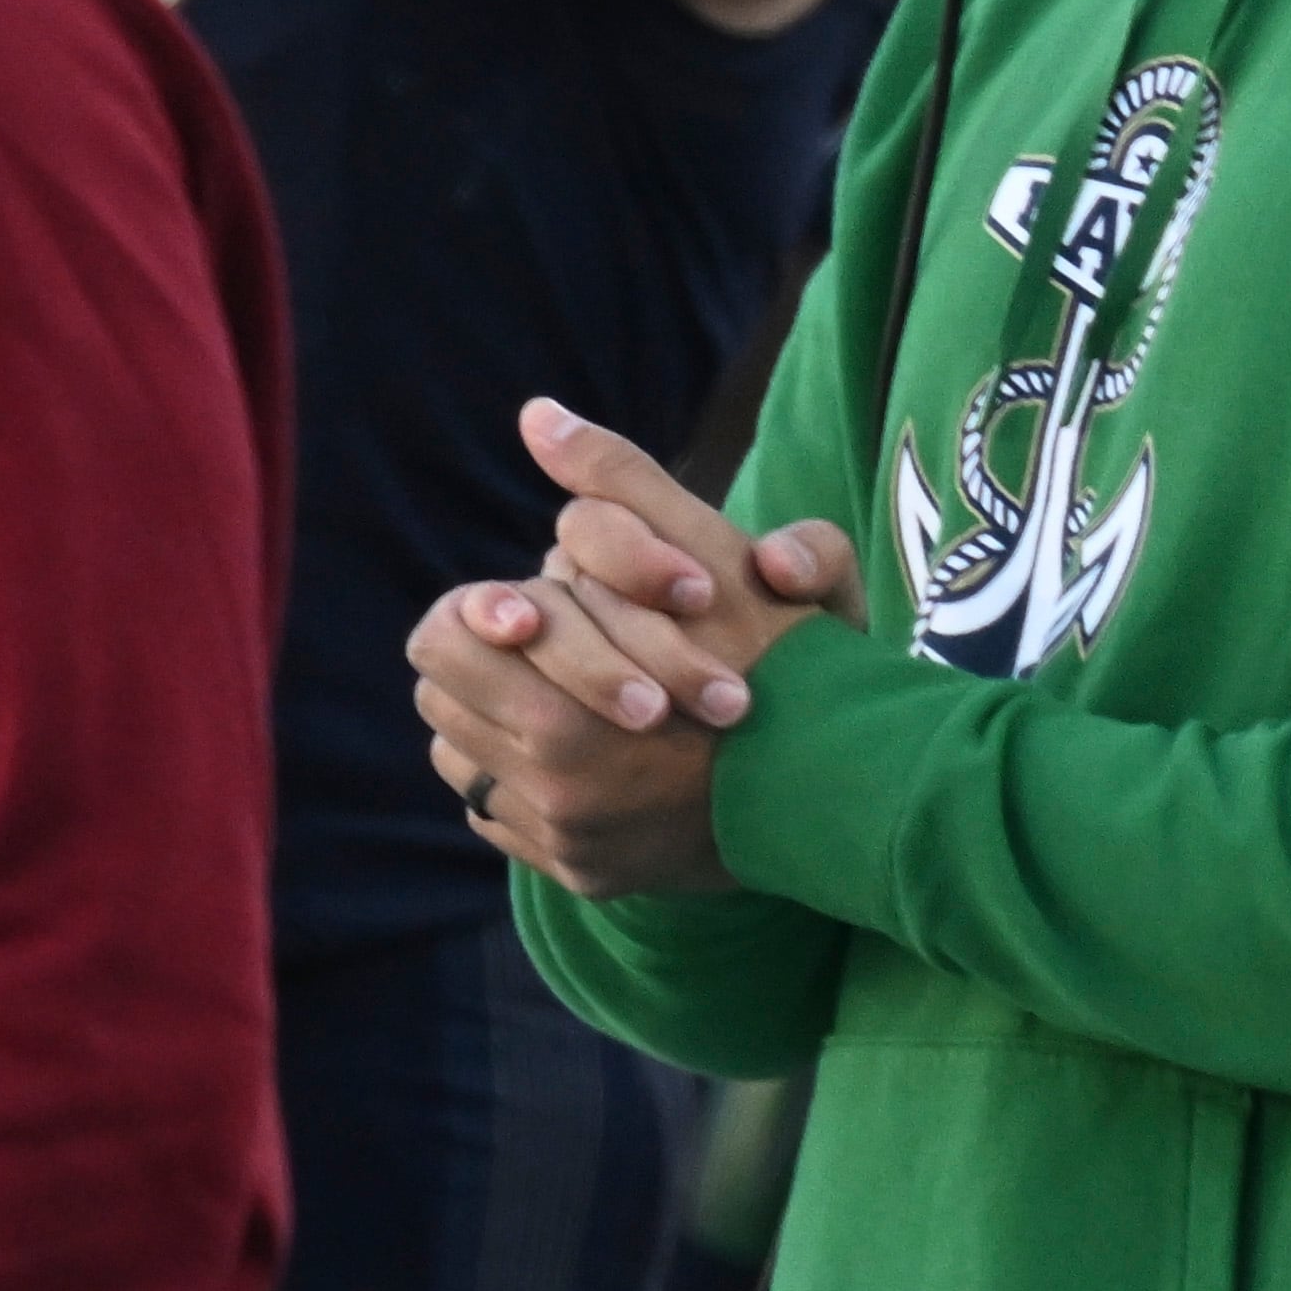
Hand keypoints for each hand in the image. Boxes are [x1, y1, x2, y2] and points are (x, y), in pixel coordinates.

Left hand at [414, 404, 854, 893]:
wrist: (845, 782)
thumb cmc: (785, 655)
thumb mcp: (706, 552)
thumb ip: (618, 478)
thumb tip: (535, 414)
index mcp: (567, 712)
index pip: (448, 638)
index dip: (479, 611)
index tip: (522, 604)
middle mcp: (555, 789)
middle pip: (444, 698)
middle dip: (482, 661)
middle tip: (532, 639)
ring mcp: (566, 838)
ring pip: (462, 757)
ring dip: (491, 719)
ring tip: (553, 690)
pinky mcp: (581, 875)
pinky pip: (497, 815)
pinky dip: (520, 780)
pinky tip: (577, 753)